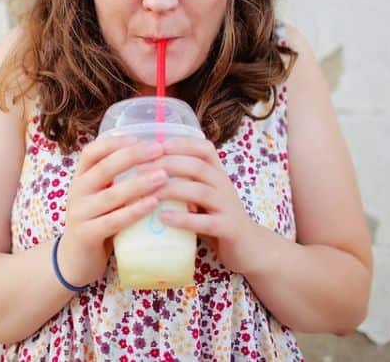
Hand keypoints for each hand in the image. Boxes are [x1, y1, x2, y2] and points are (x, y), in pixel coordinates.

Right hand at [57, 135, 168, 286]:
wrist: (76, 260)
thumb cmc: (99, 221)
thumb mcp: (103, 196)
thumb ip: (119, 179)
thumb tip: (157, 158)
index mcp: (81, 177)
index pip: (92, 152)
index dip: (114, 143)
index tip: (139, 138)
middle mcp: (77, 191)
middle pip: (104, 168)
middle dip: (133, 156)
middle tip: (159, 150)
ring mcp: (79, 214)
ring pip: (111, 195)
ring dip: (139, 184)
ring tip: (163, 176)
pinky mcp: (86, 235)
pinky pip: (113, 220)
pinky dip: (134, 211)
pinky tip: (153, 204)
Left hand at [149, 137, 258, 274]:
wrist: (249, 246)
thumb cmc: (217, 217)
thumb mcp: (203, 195)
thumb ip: (184, 182)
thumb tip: (146, 171)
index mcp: (218, 173)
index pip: (204, 149)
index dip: (181, 144)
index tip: (157, 144)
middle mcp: (224, 185)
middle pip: (197, 166)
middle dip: (167, 164)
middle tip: (140, 168)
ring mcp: (227, 206)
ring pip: (200, 191)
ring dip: (172, 190)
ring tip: (149, 193)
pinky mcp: (228, 228)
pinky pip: (205, 222)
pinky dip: (183, 219)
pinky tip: (163, 218)